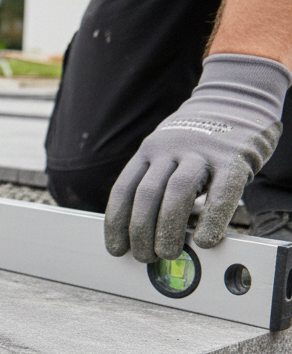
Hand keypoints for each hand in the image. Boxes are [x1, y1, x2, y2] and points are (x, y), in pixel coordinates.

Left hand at [104, 54, 290, 262]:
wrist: (238, 97)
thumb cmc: (200, 138)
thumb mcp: (169, 152)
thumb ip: (158, 182)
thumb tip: (147, 232)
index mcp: (149, 150)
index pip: (123, 189)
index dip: (116, 223)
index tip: (115, 248)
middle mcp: (171, 149)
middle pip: (146, 194)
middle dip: (140, 232)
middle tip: (144, 257)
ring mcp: (203, 152)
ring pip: (178, 193)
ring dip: (168, 229)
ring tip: (168, 253)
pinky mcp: (235, 158)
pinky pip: (222, 193)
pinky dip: (211, 220)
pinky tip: (205, 240)